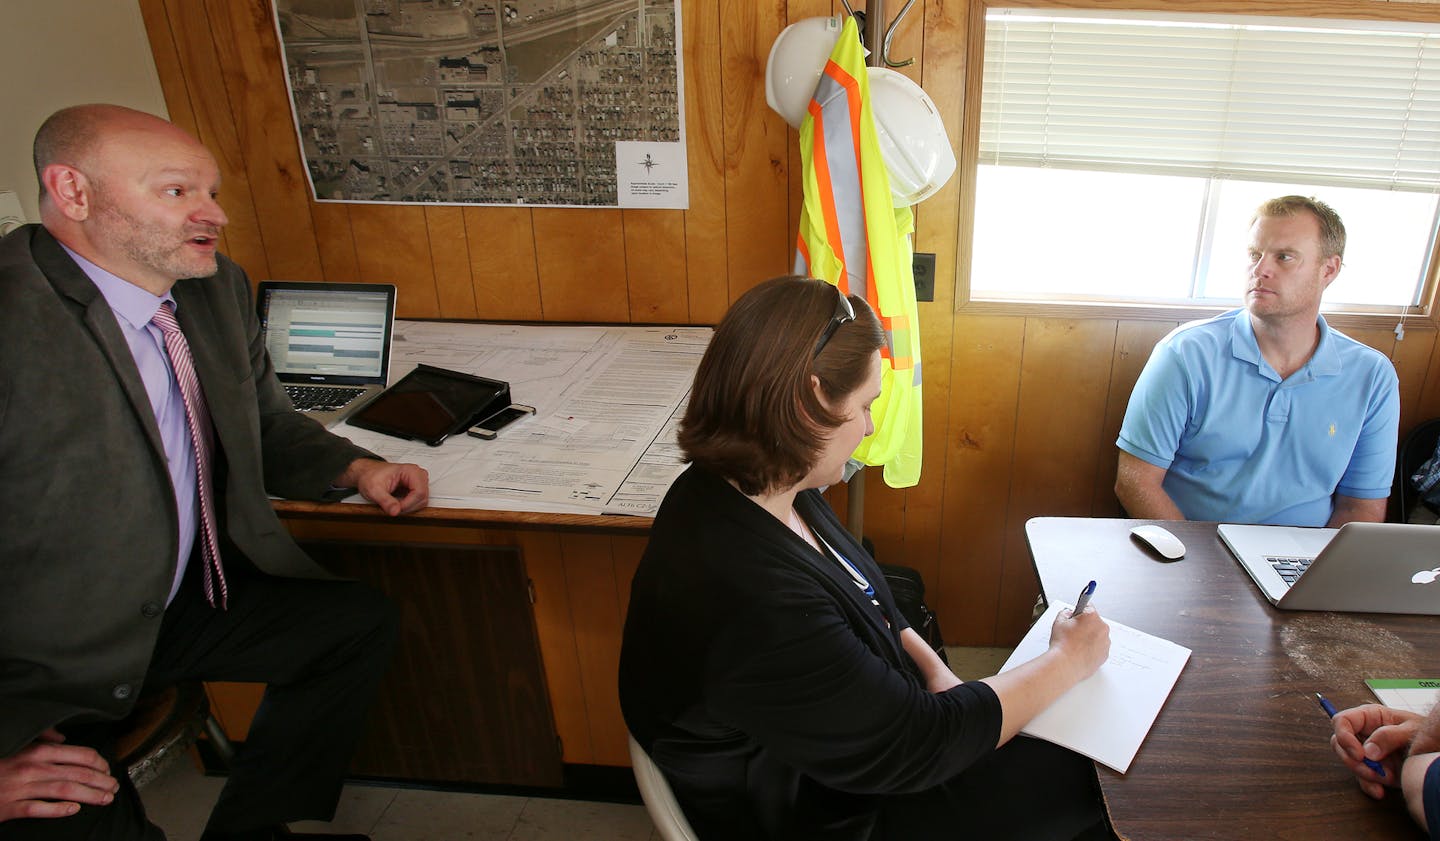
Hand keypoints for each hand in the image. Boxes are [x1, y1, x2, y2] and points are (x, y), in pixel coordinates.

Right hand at [0, 729, 116, 822]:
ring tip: (105, 798)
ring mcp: (21, 789)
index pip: (79, 755)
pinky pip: (39, 809)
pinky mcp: (10, 808)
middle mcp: (32, 768)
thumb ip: (42, 737)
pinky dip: (58, 810)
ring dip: (89, 795)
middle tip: (114, 786)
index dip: (99, 763)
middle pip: (77, 774)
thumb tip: (63, 737)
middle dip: (101, 781)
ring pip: (65, 791)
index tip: (108, 769)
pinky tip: (73, 810)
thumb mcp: (19, 744)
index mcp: (37, 751)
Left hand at [339, 459, 428, 515]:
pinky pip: (418, 503)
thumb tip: (395, 511)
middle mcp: (418, 476)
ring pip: (422, 502)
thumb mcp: (374, 489)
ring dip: (408, 508)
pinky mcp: (416, 489)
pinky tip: (397, 504)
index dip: (408, 504)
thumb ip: (385, 501)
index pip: (419, 492)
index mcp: (411, 471)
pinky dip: (408, 507)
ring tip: (394, 505)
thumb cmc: (370, 476)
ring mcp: (418, 482)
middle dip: (408, 507)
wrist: (367, 474)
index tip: (395, 509)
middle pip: (422, 498)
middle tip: (393, 508)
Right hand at [1049, 604, 1109, 683]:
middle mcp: (1102, 628)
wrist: (1066, 665)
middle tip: (1072, 633)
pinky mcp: (1105, 655)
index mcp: (1092, 616)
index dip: (1079, 611)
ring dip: (1089, 637)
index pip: (1087, 606)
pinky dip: (1091, 649)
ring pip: (1097, 635)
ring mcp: (1105, 642)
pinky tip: (1080, 652)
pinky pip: (1098, 648)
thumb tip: (1069, 614)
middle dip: (1084, 625)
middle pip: (1093, 622)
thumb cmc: (1063, 645)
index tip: (1078, 613)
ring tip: (1075, 644)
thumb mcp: (1058, 621)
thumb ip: (1065, 613)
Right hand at [1329, 703, 1420, 797]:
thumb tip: (1368, 751)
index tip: (1359, 755)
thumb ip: (1389, 736)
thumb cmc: (1424, 734)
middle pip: (1340, 744)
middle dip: (1353, 761)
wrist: (1434, 753)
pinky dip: (1369, 786)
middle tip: (1372, 770)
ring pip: (1350, 763)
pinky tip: (1380, 791)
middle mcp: (1363, 733)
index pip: (1342, 721)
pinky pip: (1361, 778)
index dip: (1344, 737)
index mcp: (1369, 717)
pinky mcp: (1372, 767)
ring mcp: (1366, 751)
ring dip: (1365, 775)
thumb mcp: (1411, 730)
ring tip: (1387, 778)